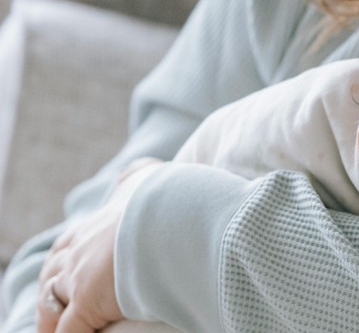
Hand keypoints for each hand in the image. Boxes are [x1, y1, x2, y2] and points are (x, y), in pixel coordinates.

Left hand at [36, 160, 165, 332]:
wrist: (173, 215)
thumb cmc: (168, 198)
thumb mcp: (148, 177)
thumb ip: (137, 175)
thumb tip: (129, 173)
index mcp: (96, 222)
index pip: (68, 243)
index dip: (64, 259)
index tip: (65, 269)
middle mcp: (81, 248)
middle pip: (52, 273)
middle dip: (51, 289)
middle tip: (56, 306)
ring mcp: (80, 276)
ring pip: (51, 303)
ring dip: (52, 318)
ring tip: (56, 330)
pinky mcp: (87, 302)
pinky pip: (68, 330)